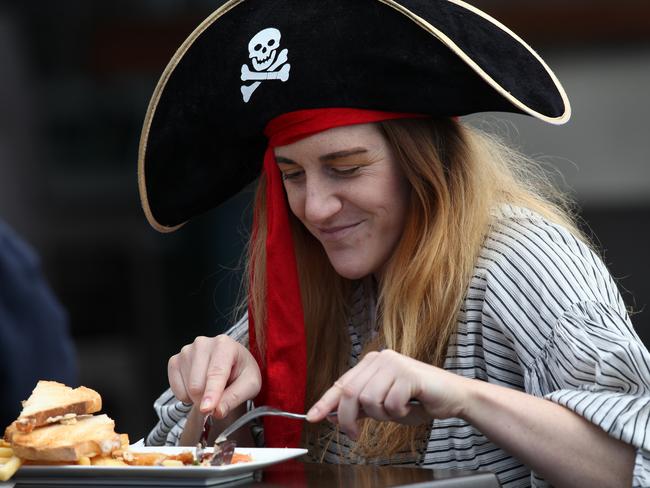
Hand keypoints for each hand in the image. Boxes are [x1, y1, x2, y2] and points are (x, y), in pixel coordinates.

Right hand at [168, 335, 260, 418]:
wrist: (233, 364)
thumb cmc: (242, 372)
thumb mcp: (250, 385)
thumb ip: (235, 397)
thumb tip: (217, 411)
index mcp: (224, 345)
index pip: (216, 372)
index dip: (211, 393)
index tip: (207, 409)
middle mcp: (202, 344)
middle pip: (197, 384)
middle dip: (206, 400)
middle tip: (219, 400)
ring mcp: (186, 351)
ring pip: (187, 388)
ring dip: (198, 398)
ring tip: (211, 388)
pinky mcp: (175, 361)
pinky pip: (176, 389)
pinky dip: (187, 396)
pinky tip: (199, 387)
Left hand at [305, 349, 468, 438]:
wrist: (453, 396)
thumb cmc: (420, 400)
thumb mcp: (384, 405)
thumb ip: (361, 407)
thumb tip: (334, 414)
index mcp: (372, 362)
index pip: (342, 383)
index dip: (325, 402)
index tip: (312, 417)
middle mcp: (381, 358)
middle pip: (351, 393)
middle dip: (349, 419)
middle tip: (354, 434)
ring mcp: (394, 364)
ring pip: (369, 400)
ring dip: (381, 415)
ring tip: (397, 411)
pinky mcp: (408, 374)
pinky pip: (390, 403)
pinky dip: (398, 413)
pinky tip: (410, 405)